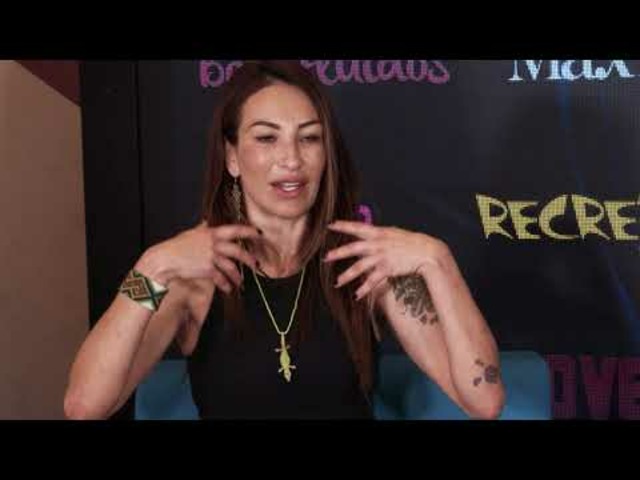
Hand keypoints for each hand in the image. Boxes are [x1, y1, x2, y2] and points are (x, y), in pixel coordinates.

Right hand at [136, 221, 260, 293]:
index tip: (259, 233)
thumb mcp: (191, 233)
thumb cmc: (177, 246)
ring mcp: (211, 257)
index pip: (234, 230)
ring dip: (237, 276)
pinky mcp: (207, 269)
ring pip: (231, 267)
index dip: (248, 231)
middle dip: (249, 258)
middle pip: (238, 251)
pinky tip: (228, 289)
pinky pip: (221, 278)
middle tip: (256, 264)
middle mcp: (213, 244)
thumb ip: (203, 229)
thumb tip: (207, 221)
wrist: (165, 259)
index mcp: (211, 233)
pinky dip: (226, 285)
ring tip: (240, 282)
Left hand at [323, 220, 450, 300]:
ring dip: (347, 275)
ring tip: (338, 282)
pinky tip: (357, 295)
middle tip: (325, 259)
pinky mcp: (387, 268)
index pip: (357, 227)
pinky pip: (372, 280)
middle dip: (338, 254)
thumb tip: (368, 235)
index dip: (343, 225)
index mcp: (379, 232)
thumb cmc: (412, 243)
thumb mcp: (394, 234)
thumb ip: (379, 236)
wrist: (427, 251)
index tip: (330, 225)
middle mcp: (377, 243)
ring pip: (360, 267)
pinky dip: (364, 289)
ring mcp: (382, 256)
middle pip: (353, 248)